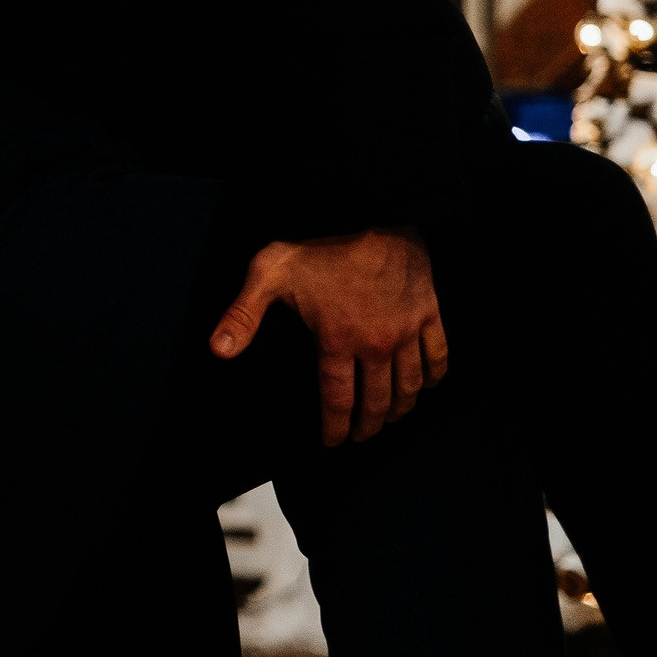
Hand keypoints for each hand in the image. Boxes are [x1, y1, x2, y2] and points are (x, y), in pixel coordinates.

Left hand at [208, 229, 450, 446]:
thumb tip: (218, 350)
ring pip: (410, 386)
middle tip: (362, 438)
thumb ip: (243, 315)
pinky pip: (439, 357)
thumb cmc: (317, 243)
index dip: (336, 428)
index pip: (338, 400)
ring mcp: (407, 331)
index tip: (334, 443)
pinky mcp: (429, 314)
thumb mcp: (269, 273)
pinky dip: (434, 377)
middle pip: (377, 401)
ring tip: (391, 420)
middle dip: (368, 426)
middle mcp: (376, 344)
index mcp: (337, 340)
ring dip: (401, 408)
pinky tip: (426, 387)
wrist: (371, 212)